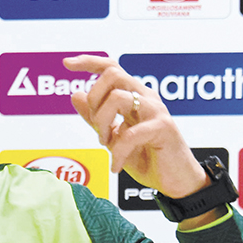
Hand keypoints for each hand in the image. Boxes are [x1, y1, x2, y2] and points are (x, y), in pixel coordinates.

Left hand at [63, 55, 206, 199]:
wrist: (175, 181)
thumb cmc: (147, 158)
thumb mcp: (113, 139)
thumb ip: (95, 118)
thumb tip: (76, 94)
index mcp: (134, 96)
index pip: (111, 67)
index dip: (89, 62)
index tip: (66, 63)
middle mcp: (146, 97)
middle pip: (112, 74)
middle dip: (94, 100)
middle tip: (98, 128)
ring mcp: (156, 110)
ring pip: (118, 97)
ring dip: (103, 123)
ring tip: (107, 145)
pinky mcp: (163, 127)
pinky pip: (129, 134)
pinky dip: (117, 153)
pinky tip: (116, 166)